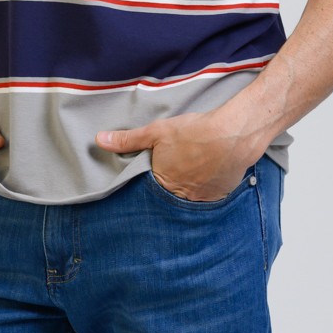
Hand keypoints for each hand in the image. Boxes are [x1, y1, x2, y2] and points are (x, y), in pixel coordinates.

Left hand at [96, 111, 259, 201]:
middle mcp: (180, 198)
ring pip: (188, 198)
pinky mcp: (219, 196)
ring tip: (191, 172)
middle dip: (168, 187)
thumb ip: (128, 139)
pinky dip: (205, 188)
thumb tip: (99, 140)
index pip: (149, 190)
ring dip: (187, 188)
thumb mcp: (157, 132)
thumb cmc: (194, 133)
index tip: (154, 172)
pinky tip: (207, 174)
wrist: (233, 135)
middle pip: (169, 196)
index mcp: (162, 184)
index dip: (150, 181)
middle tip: (175, 170)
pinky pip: (207, 197)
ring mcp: (201, 200)